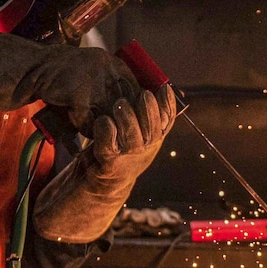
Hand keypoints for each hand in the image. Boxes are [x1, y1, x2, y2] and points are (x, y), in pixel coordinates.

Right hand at [0, 21, 139, 134]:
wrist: (27, 70)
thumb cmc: (58, 78)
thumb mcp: (88, 76)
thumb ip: (108, 90)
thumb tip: (132, 115)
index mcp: (112, 62)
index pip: (136, 91)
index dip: (133, 112)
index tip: (127, 127)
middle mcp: (106, 67)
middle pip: (124, 105)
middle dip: (118, 124)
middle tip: (114, 137)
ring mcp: (93, 78)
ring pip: (107, 115)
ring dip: (101, 128)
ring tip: (95, 134)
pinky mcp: (78, 92)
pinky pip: (88, 120)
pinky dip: (83, 128)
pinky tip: (77, 128)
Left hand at [30, 84, 176, 243]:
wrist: (99, 184)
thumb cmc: (117, 148)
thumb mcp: (134, 131)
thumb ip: (140, 112)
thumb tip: (146, 83)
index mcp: (154, 137)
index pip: (167, 120)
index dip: (168, 105)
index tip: (163, 89)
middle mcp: (145, 148)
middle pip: (152, 129)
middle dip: (148, 111)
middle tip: (142, 94)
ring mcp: (128, 157)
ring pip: (132, 137)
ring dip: (127, 119)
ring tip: (120, 103)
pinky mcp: (108, 163)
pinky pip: (108, 145)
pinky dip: (105, 131)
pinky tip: (102, 121)